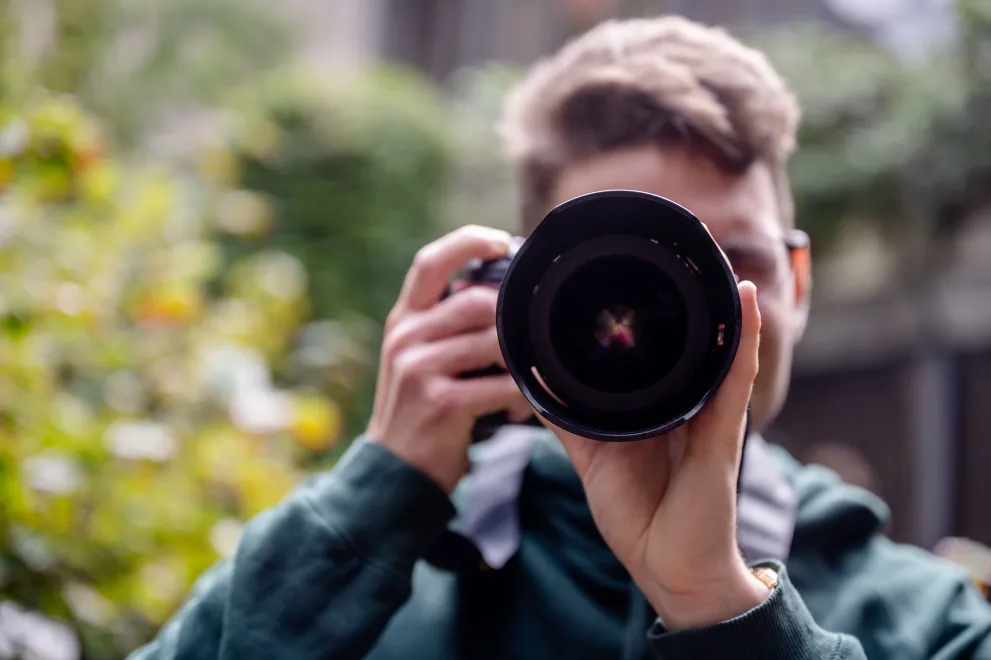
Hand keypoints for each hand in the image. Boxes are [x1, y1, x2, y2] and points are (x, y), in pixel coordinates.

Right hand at [366, 225, 531, 492]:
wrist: (395, 470)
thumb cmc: (420, 408)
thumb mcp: (418, 356)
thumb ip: (445, 323)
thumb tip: (502, 290)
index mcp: (403, 320)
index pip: (430, 262)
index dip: (468, 241)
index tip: (503, 241)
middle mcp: (407, 337)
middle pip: (477, 300)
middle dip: (513, 318)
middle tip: (532, 339)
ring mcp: (421, 369)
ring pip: (496, 341)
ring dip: (521, 362)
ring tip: (525, 382)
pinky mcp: (442, 402)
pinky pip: (502, 385)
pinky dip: (520, 396)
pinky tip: (519, 409)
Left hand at [546, 281, 769, 629]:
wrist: (667, 566)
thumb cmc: (637, 513)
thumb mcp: (591, 455)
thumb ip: (566, 417)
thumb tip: (530, 382)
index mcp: (655, 405)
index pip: (654, 348)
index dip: (644, 309)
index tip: (626, 266)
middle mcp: (686, 402)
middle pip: (690, 340)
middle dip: (686, 296)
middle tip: (674, 245)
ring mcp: (709, 414)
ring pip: (718, 348)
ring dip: (720, 304)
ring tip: (712, 257)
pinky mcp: (722, 434)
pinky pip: (734, 379)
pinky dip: (741, 340)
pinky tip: (743, 302)